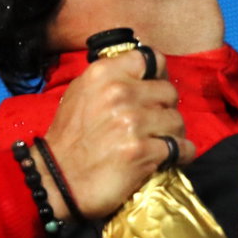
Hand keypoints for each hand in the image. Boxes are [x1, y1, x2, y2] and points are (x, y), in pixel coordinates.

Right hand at [42, 48, 194, 219]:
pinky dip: (181, 154)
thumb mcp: (80, 93)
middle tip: (155, 122)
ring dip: (172, 133)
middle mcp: (120, 93)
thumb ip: (110, 79)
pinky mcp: (143, 152)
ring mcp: (133, 123)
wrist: (56, 178)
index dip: (157, 75)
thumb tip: (141, 74)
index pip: (150, 59)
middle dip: (165, 108)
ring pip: (177, 120)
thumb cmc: (68, 138)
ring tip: (160, 142)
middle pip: (169, 91)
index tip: (154, 90)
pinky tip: (171, 157)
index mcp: (104, 73)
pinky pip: (180, 147)